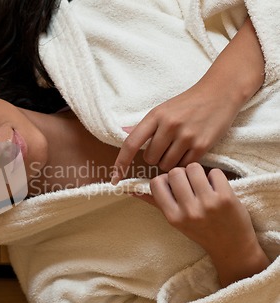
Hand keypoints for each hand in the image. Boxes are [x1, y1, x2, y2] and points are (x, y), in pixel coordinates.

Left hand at [111, 17, 264, 184]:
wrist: (220, 93)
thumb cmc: (188, 103)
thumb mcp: (163, 109)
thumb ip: (144, 125)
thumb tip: (122, 133)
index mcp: (155, 116)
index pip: (131, 144)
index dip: (121, 163)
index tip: (114, 178)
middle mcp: (169, 125)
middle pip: (150, 159)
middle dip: (155, 157)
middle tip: (166, 146)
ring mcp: (186, 136)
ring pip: (166, 165)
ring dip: (169, 162)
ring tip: (179, 148)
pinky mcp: (202, 145)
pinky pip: (184, 166)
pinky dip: (184, 163)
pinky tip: (189, 150)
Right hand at [144, 163, 269, 285]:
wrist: (232, 247)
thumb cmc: (201, 232)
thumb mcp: (176, 221)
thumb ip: (156, 203)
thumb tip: (132, 190)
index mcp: (173, 216)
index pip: (157, 183)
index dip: (164, 180)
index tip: (173, 186)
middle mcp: (189, 211)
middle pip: (175, 172)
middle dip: (182, 173)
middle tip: (189, 183)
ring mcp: (208, 204)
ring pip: (193, 168)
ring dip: (198, 172)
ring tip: (202, 183)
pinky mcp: (226, 198)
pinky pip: (214, 172)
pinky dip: (215, 176)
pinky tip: (217, 187)